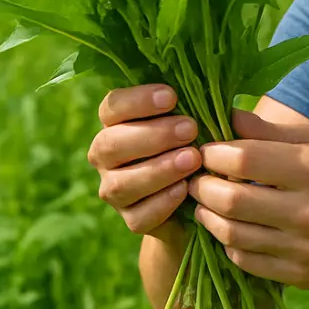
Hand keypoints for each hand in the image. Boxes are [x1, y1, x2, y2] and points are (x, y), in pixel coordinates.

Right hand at [87, 84, 202, 235]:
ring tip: (193, 159)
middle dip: (153, 136)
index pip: (111, 107)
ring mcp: (113, 189)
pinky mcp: (131, 220)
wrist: (199, 197)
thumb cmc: (194, 143)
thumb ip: (191, 106)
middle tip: (190, 129)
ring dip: (158, 170)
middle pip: (111, 144)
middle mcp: (105, 156)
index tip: (171, 97)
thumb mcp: (193, 122)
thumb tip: (204, 89)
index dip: (137, 101)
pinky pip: (139, 216)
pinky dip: (162, 202)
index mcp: (115, 124)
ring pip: (121, 184)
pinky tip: (185, 190)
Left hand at [187, 109, 308, 291]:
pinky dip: (228, 242)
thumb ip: (272, 130)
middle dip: (201, 184)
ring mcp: (302, 249)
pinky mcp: (297, 276)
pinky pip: (244, 260)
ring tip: (205, 200)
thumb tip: (225, 114)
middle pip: (230, 198)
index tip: (207, 149)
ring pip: (231, 233)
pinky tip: (229, 227)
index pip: (244, 159)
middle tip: (196, 176)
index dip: (214, 152)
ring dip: (207, 214)